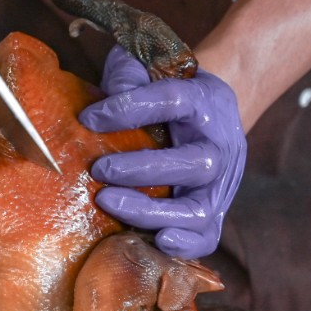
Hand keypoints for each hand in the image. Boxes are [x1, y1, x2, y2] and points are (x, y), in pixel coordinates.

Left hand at [79, 45, 245, 259]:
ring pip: (197, 208)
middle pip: (194, 164)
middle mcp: (220, 143)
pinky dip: (184, 244)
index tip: (89, 117)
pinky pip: (206, 236)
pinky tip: (157, 240)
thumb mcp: (149, 65)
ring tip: (108, 202)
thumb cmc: (168, 89)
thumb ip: (126, 74)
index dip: (129, 108)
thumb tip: (101, 107)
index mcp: (205, 101)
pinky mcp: (215, 210)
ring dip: (151, 211)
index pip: (172, 100)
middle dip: (141, 170)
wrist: (211, 111)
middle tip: (98, 170)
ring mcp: (221, 182)